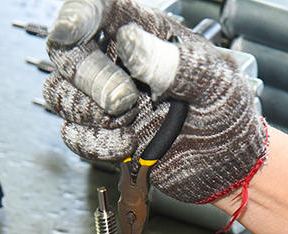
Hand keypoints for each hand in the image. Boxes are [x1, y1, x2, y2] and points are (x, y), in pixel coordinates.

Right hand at [43, 0, 268, 204]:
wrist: (228, 165)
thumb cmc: (227, 114)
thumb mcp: (215, 83)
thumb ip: (175, 62)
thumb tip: (130, 42)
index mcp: (147, 34)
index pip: (98, 9)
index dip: (77, 14)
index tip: (70, 31)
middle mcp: (119, 63)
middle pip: (67, 54)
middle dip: (90, 79)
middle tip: (124, 100)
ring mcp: (106, 101)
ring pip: (60, 94)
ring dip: (90, 114)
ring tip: (131, 122)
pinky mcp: (102, 135)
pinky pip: (72, 135)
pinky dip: (95, 144)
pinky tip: (127, 144)